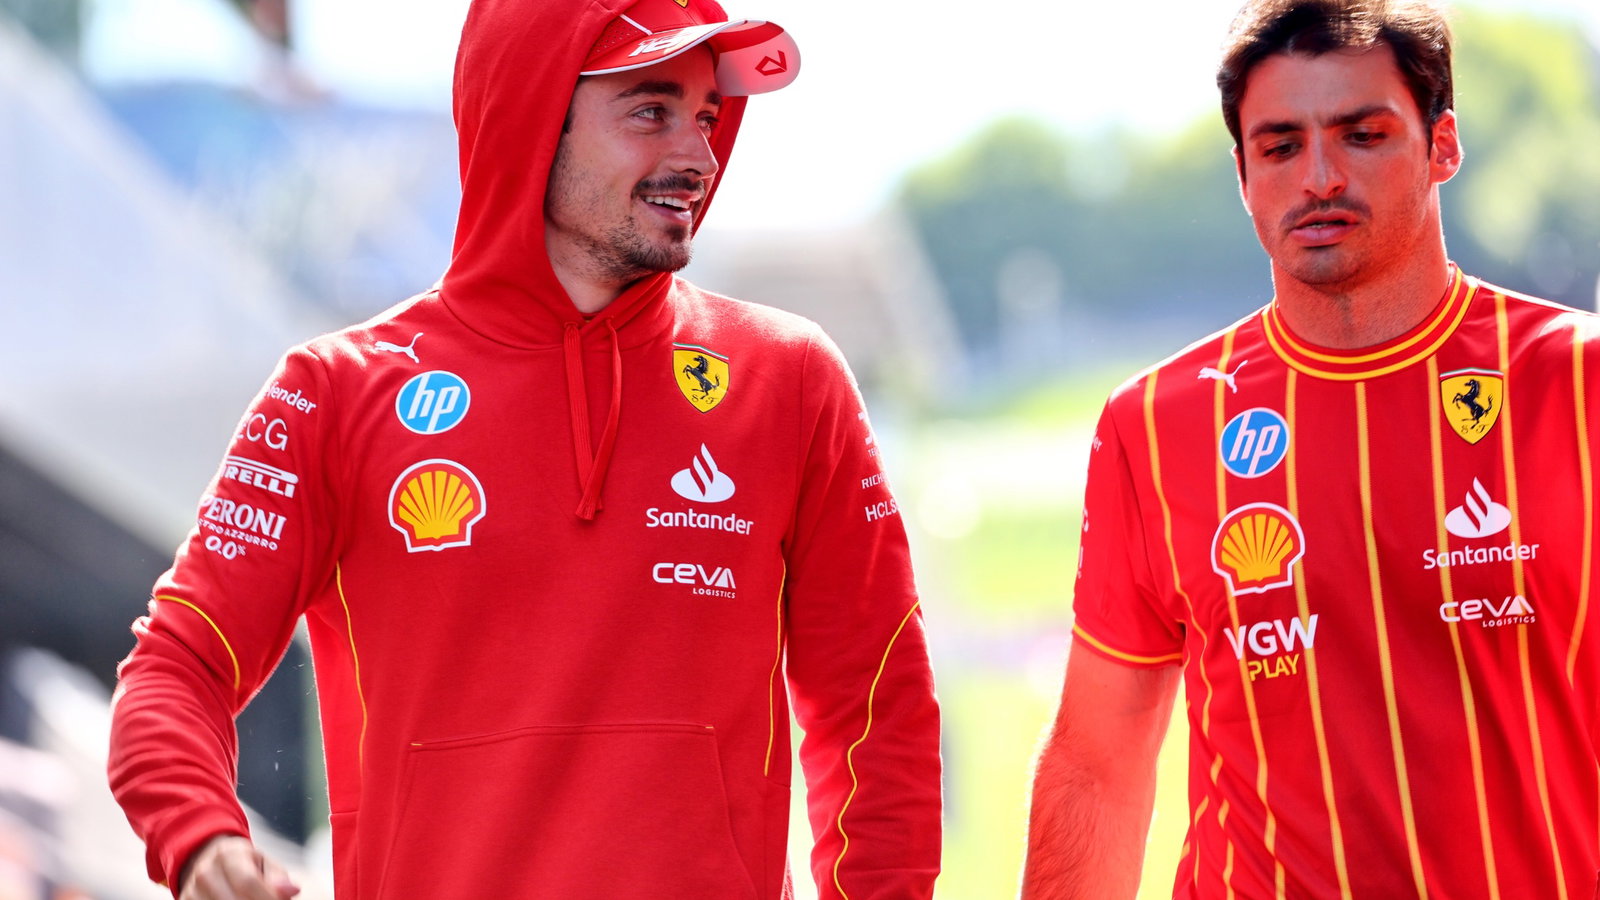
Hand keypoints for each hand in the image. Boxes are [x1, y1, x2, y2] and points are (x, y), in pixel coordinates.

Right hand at [180, 835, 300, 899]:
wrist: (205, 860)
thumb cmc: (244, 864)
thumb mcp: (263, 863)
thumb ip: (278, 878)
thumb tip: (292, 890)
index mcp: (228, 854)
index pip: (248, 882)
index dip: (267, 897)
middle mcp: (205, 871)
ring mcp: (191, 890)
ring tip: (254, 899)